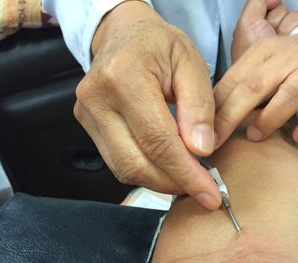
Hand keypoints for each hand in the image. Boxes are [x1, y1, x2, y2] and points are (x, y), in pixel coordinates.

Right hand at [74, 1, 220, 208]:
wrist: (123, 34)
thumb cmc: (160, 45)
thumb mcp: (191, 63)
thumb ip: (200, 107)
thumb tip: (202, 151)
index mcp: (123, 77)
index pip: (157, 141)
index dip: (186, 173)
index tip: (210, 194)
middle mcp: (96, 100)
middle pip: (136, 163)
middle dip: (173, 183)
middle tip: (203, 190)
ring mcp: (86, 115)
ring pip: (124, 169)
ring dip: (160, 182)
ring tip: (188, 178)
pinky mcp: (87, 126)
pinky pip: (118, 163)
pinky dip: (146, 172)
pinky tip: (168, 168)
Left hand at [215, 6, 297, 144]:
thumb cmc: (282, 66)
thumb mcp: (257, 67)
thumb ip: (234, 88)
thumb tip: (206, 121)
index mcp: (263, 51)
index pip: (234, 80)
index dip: (216, 108)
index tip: (202, 133)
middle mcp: (289, 57)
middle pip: (256, 85)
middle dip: (232, 115)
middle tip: (219, 140)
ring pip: (292, 93)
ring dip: (271, 118)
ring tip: (256, 136)